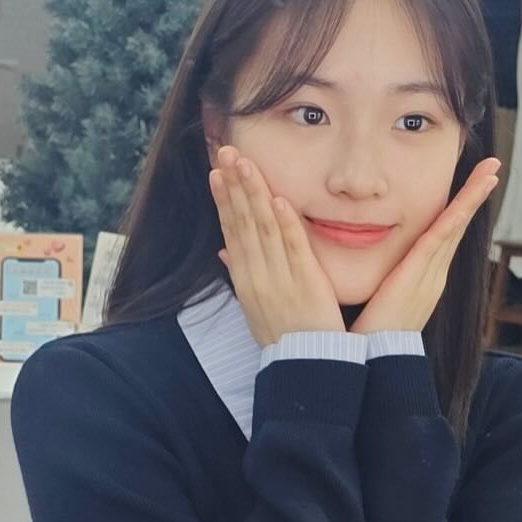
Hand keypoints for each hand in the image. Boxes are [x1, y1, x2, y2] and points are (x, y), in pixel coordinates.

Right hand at [208, 145, 344, 347]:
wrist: (304, 368)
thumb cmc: (282, 338)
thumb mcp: (253, 308)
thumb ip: (241, 275)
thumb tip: (224, 251)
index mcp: (245, 280)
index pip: (230, 231)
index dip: (223, 200)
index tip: (216, 172)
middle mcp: (257, 275)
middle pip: (242, 223)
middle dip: (233, 186)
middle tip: (226, 153)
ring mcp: (280, 278)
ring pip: (263, 229)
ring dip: (253, 194)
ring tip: (245, 165)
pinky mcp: (306, 282)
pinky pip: (294, 248)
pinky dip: (285, 223)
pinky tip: (278, 199)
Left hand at [350, 158, 500, 334]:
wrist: (374, 362)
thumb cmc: (372, 334)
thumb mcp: (380, 299)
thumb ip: (381, 281)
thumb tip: (374, 271)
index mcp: (423, 277)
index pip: (444, 234)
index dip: (459, 208)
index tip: (472, 185)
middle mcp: (434, 273)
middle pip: (457, 225)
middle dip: (475, 195)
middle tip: (493, 167)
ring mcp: (430, 273)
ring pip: (455, 225)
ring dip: (473, 196)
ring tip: (491, 172)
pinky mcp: (419, 274)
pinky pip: (441, 237)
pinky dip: (457, 214)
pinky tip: (468, 196)